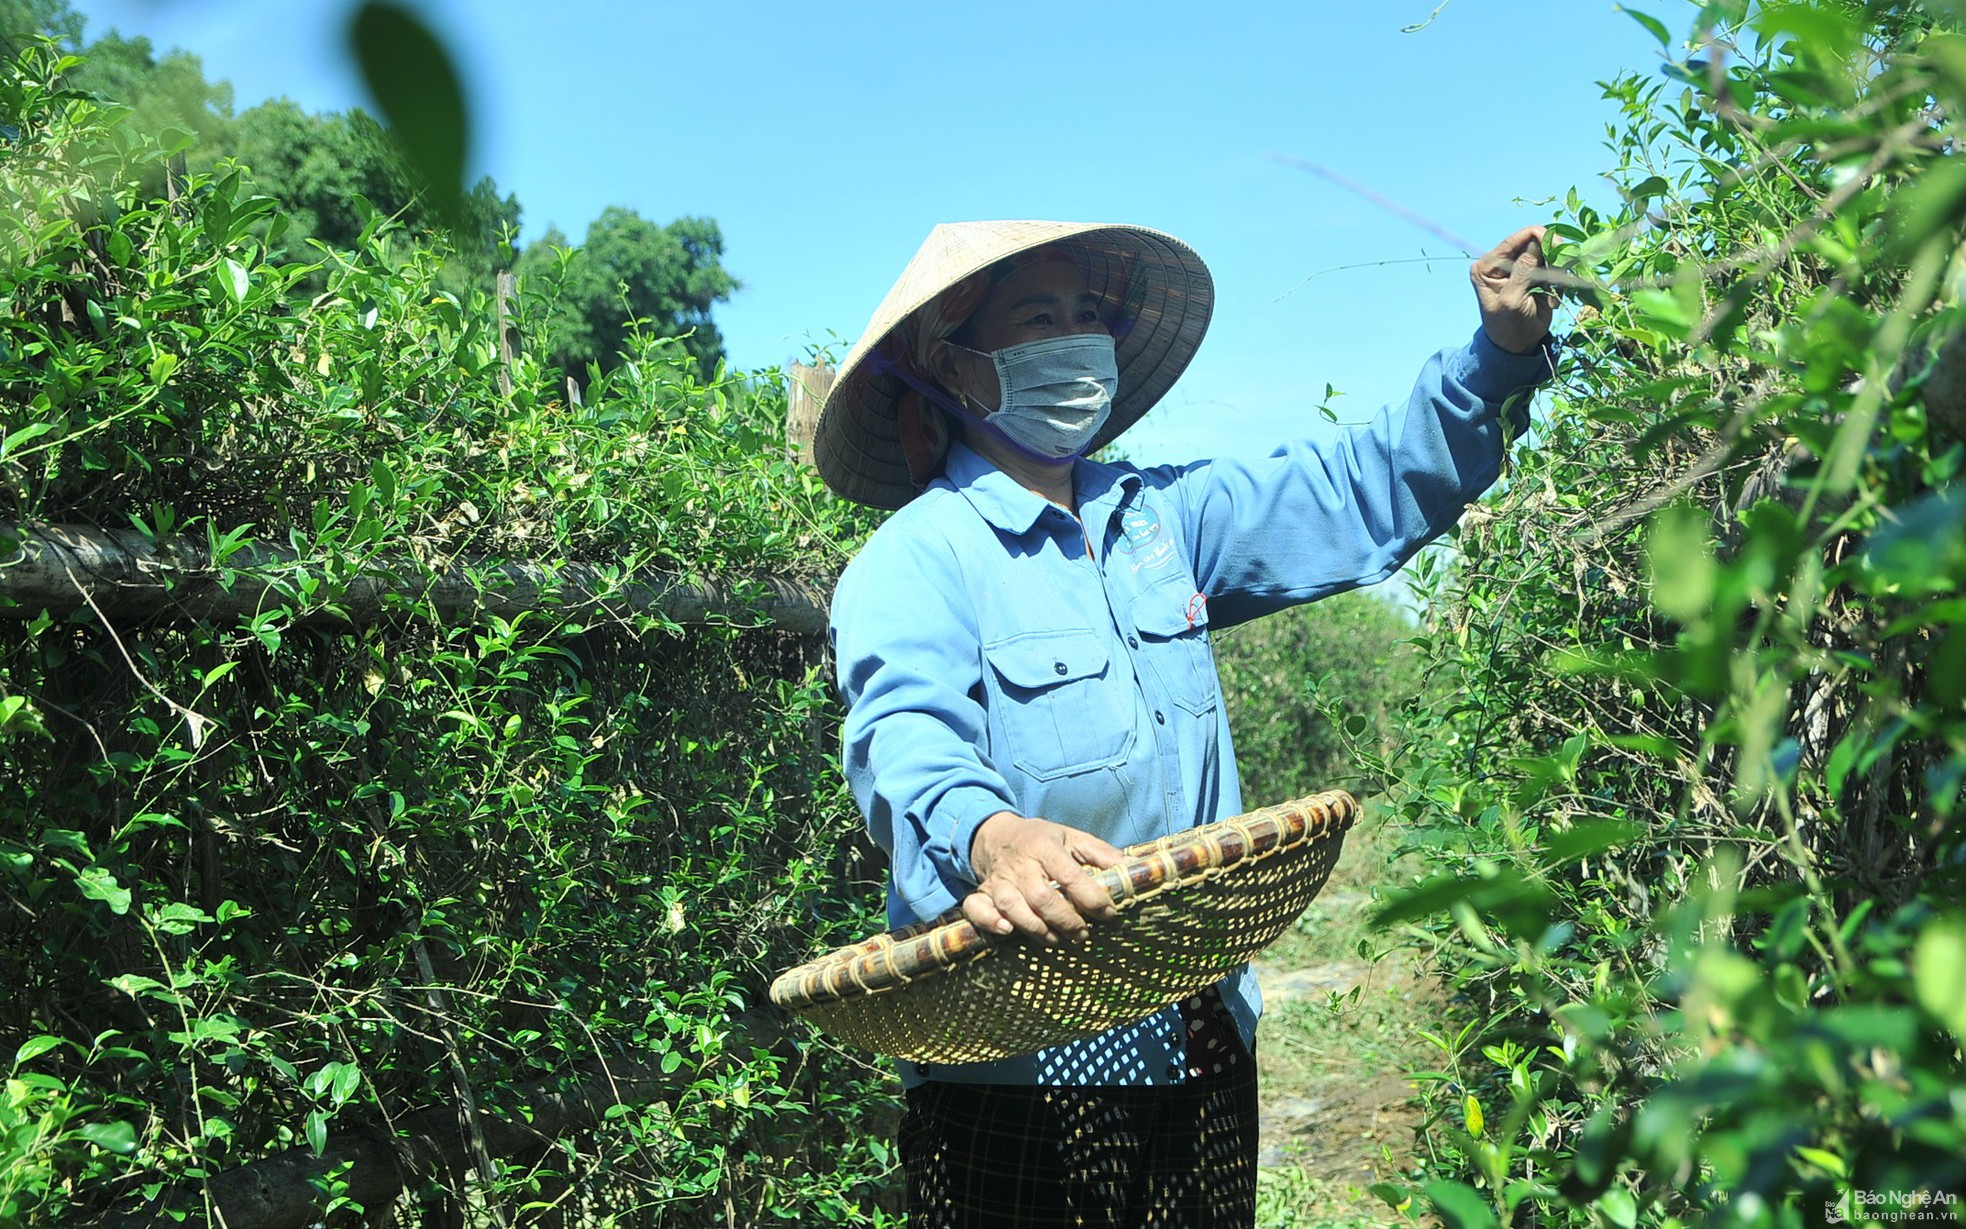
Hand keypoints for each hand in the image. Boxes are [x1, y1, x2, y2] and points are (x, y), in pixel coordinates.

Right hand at [963, 812, 1122, 945]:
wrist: (996, 834)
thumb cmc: (1042, 840)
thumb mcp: (1072, 837)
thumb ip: (1100, 853)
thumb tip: (1132, 868)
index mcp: (1045, 846)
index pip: (1069, 875)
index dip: (1091, 897)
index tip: (1108, 913)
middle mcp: (1021, 864)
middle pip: (1042, 897)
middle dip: (1066, 920)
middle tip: (1083, 934)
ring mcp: (1000, 879)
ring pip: (1013, 906)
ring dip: (1036, 928)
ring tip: (1057, 939)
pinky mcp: (983, 892)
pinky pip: (977, 909)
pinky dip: (990, 921)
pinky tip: (1007, 931)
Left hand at [1471, 225, 1555, 355]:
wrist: (1516, 345)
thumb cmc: (1508, 326)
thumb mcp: (1513, 299)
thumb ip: (1524, 270)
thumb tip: (1537, 239)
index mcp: (1488, 265)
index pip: (1515, 238)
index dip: (1539, 237)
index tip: (1558, 249)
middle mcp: (1503, 261)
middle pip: (1535, 241)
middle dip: (1551, 257)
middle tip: (1557, 278)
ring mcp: (1520, 266)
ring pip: (1549, 253)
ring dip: (1557, 271)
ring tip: (1553, 293)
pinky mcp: (1536, 274)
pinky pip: (1555, 266)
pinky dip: (1559, 279)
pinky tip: (1553, 298)